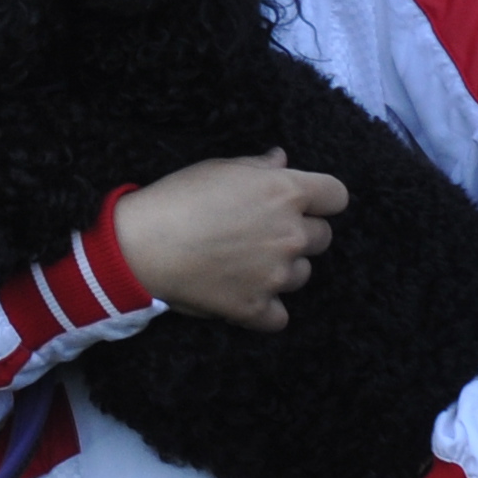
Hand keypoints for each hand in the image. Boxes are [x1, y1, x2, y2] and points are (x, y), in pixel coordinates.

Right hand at [111, 153, 342, 328]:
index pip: (337, 196)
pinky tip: (244, 295)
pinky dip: (265, 309)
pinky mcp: (256, 308)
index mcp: (285, 192)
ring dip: (283, 269)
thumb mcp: (219, 168)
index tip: (301, 202)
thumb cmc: (178, 198)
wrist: (141, 245)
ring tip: (247, 263)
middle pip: (323, 237)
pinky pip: (279, 316)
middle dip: (300, 232)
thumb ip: (259, 167)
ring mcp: (276, 275)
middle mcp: (290, 234)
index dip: (320, 198)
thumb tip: (281, 161)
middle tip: (263, 232)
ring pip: (302, 275)